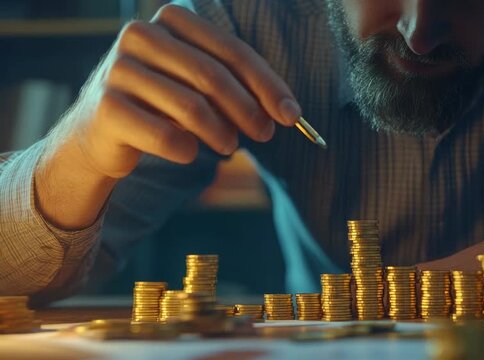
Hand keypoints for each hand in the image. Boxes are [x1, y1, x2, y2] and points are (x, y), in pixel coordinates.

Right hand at [35, 5, 301, 228]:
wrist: (98, 133)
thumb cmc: (160, 105)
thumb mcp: (198, 86)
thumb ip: (237, 87)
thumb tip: (286, 110)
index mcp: (169, 20)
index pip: (231, 50)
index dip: (267, 84)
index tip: (291, 114)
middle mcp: (140, 35)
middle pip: (213, 76)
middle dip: (248, 110)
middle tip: (266, 134)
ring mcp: (119, 70)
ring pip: (192, 107)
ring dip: (222, 134)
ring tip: (230, 147)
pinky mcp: (107, 108)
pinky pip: (166, 136)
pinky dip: (187, 150)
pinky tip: (189, 153)